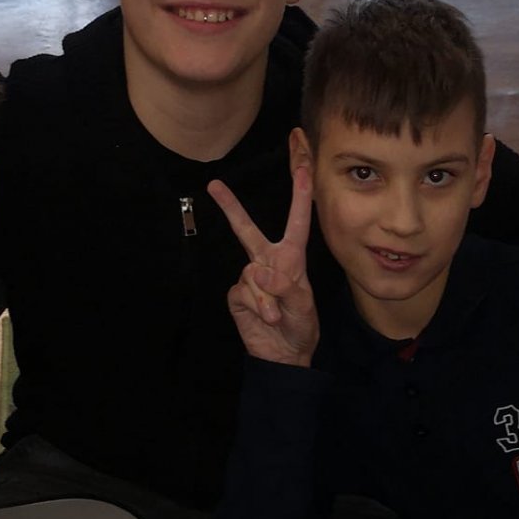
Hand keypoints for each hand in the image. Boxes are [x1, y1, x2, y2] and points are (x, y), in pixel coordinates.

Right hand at [207, 166, 318, 367]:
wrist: (283, 354)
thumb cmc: (301, 326)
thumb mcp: (304, 308)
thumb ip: (286, 286)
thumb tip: (258, 270)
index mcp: (291, 258)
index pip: (297, 220)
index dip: (300, 191)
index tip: (301, 163)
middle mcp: (268, 261)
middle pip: (246, 229)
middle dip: (230, 207)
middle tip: (214, 185)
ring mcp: (250, 277)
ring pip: (252, 274)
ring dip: (267, 298)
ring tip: (277, 315)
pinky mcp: (237, 294)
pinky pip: (243, 292)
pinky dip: (257, 307)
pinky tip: (265, 318)